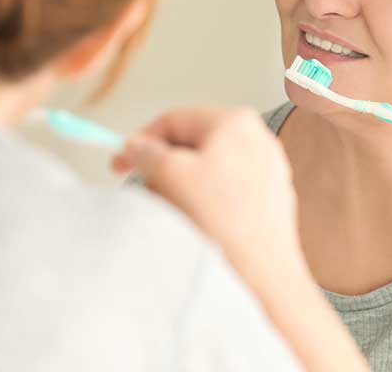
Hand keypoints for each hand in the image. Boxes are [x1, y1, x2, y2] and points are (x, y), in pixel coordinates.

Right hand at [112, 108, 303, 285]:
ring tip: (173, 213)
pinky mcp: (270, 199)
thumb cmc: (221, 220)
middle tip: (145, 190)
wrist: (261, 271)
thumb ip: (146, 152)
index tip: (120, 162)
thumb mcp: (169, 174)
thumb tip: (136, 146)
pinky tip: (196, 226)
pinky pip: (227, 191)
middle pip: (194, 145)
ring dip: (181, 187)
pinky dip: (205, 203)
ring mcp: (269, 169)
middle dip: (163, 167)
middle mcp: (259, 139)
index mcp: (237, 121)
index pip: (176, 120)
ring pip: (209, 169)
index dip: (142, 140)